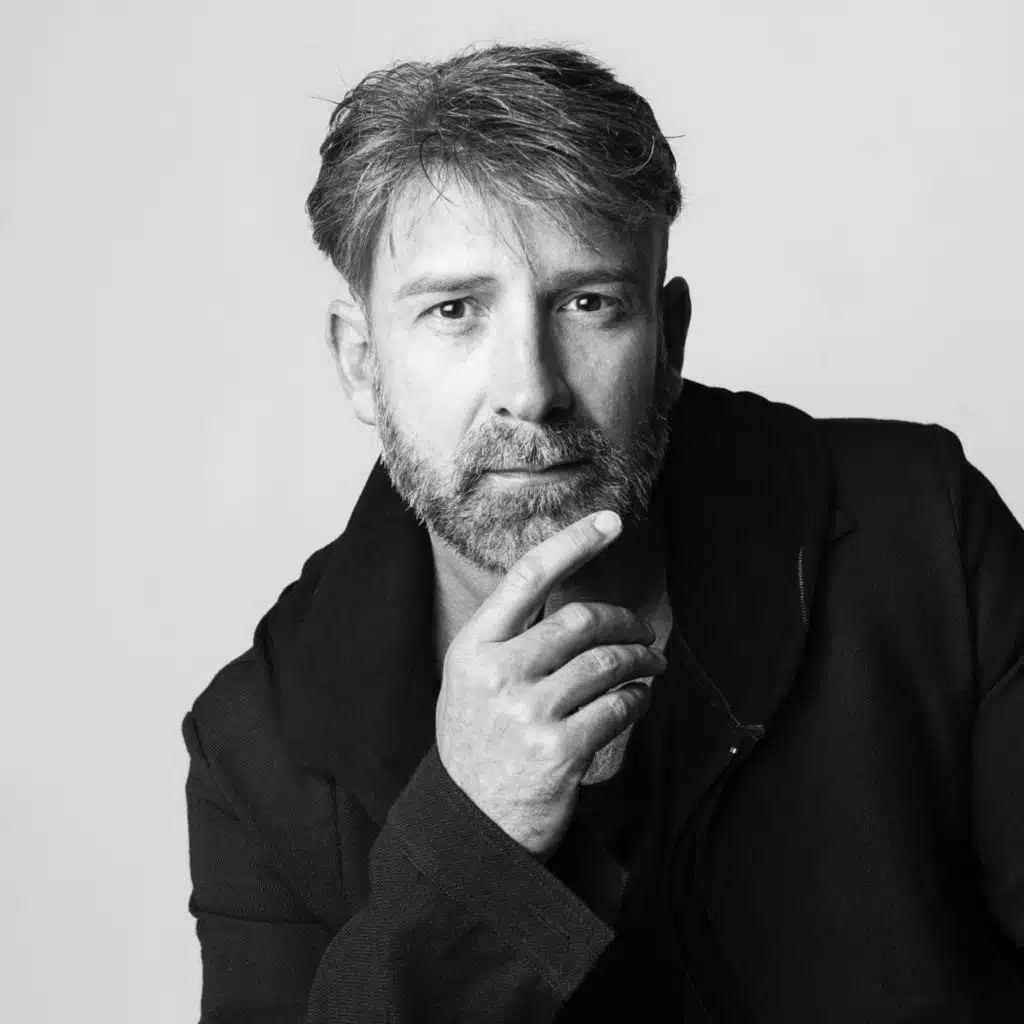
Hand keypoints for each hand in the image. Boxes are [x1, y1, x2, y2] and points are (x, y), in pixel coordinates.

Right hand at [435, 510, 666, 860]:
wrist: (470, 827)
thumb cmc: (478, 746)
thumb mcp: (470, 683)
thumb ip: (508, 641)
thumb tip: (568, 598)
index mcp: (472, 649)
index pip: (527, 576)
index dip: (573, 543)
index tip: (610, 520)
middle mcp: (497, 674)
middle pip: (580, 620)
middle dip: (623, 620)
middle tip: (644, 630)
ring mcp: (527, 713)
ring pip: (606, 663)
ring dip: (640, 660)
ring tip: (650, 664)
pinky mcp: (559, 751)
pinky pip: (618, 707)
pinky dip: (638, 698)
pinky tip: (639, 699)